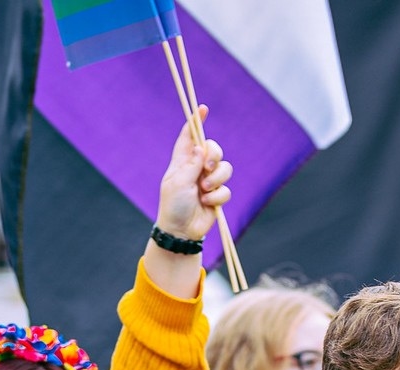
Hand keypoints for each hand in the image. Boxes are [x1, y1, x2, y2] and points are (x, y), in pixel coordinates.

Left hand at [154, 106, 231, 242]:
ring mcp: (208, 181)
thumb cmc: (173, 205)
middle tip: (207, 168)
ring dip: (216, 180)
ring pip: (225, 169)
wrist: (181, 230)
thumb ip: (191, 165)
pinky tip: (207, 203)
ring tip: (205, 191)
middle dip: (214, 156)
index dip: (195, 122)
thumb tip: (200, 147)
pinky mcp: (218, 195)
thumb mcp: (178, 183)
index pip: (189, 136)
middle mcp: (196, 167)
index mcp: (182, 161)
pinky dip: (218, 197)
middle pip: (214, 149)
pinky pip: (227, 189)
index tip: (202, 109)